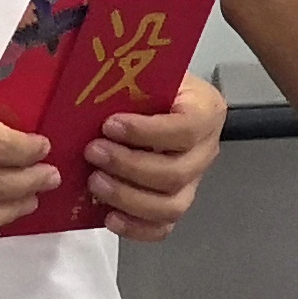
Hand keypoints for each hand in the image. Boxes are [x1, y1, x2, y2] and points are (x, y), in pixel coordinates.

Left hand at [83, 76, 228, 242]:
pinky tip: (109, 217)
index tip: (109, 125)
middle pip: (176, 173)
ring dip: (129, 197)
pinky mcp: (176, 202)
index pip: (185, 128)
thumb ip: (133, 79)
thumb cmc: (153, 84)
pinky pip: (163, 227)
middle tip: (92, 152)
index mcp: (206, 111)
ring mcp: (194, 181)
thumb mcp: (151, 71)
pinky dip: (136, 227)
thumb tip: (91, 86)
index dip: (146, 132)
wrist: (163, 99)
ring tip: (95, 182)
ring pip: (172, 205)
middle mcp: (205, 150)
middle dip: (129, 166)